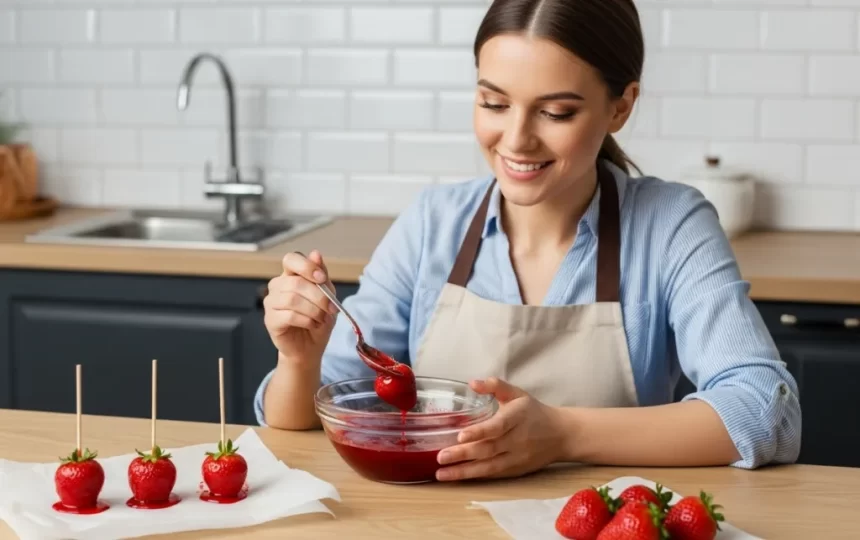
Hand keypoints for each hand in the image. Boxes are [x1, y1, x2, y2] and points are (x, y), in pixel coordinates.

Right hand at [263, 250, 338, 364]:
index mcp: (291, 275)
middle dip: (319, 297)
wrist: (311, 347)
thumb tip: (315, 253)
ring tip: (321, 318)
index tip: (321, 279)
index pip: (291, 259)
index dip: (306, 266)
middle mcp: (278, 285)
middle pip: (296, 282)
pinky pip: (288, 315)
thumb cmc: (318, 319)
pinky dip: (306, 320)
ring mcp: (271, 302)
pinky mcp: (270, 319)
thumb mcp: (328, 295)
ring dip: (314, 310)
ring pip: (292, 299)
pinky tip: (313, 324)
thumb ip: (322, 275)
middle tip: (331, 308)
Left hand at [435, 377, 565, 480]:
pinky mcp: (515, 470)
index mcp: (517, 418)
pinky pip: (493, 475)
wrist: (562, 435)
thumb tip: (472, 383)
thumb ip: (496, 386)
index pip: (497, 427)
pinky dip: (474, 477)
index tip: (460, 435)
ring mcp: (516, 458)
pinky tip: (457, 477)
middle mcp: (517, 440)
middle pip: (489, 449)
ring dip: (464, 471)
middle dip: (463, 454)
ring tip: (442, 473)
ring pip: (489, 467)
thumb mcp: (517, 394)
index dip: (479, 432)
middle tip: (440, 457)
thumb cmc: (534, 412)